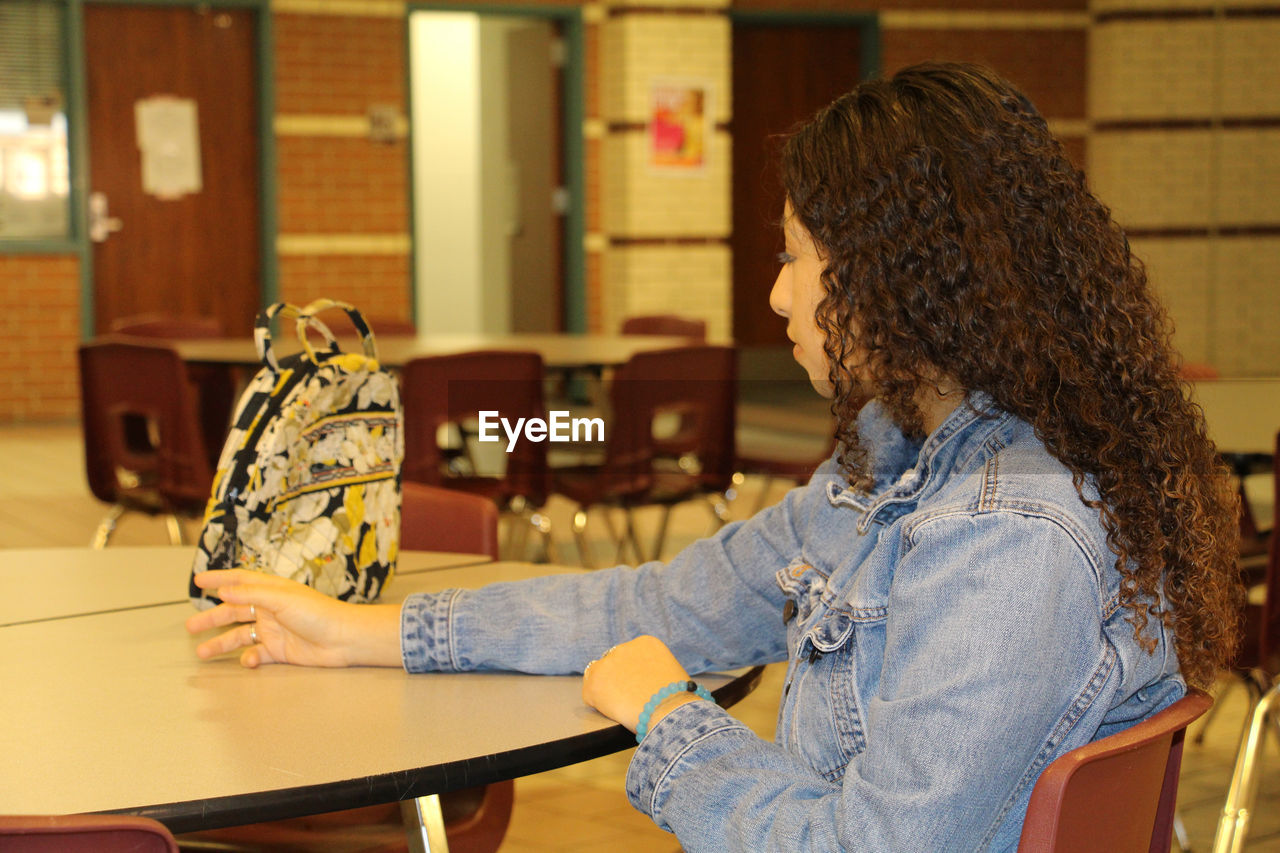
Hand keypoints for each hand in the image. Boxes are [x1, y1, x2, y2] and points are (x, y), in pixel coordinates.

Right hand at [185, 570, 401, 668]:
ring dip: (222, 643)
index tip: (199, 580)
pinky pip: (257, 654)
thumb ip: (251, 595)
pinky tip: (247, 661)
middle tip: (191, 627)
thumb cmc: (318, 613)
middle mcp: (270, 609)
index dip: (220, 579)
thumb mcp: (282, 599)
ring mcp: (274, 630)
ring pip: (240, 636)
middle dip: (212, 618)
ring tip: (202, 652)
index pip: (240, 581)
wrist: (343, 640)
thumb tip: (223, 591)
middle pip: (234, 611)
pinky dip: (249, 658)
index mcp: (272, 590)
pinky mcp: (280, 650)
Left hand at [581, 635, 698, 732]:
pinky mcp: (594, 682)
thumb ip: (654, 669)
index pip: (630, 655)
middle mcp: (624, 647)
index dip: (634, 673)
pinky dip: (599, 706)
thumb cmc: (677, 699)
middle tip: (629, 698)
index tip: (640, 686)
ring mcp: (607, 663)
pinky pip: (590, 695)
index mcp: (645, 643)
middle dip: (619, 679)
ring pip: (600, 677)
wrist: (669, 712)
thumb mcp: (670, 672)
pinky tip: (615, 712)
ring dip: (607, 690)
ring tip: (623, 706)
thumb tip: (645, 681)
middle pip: (614, 663)